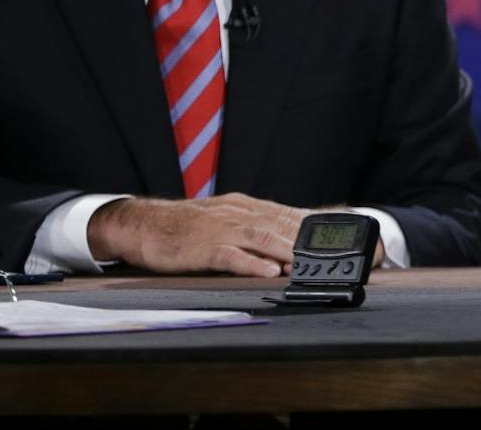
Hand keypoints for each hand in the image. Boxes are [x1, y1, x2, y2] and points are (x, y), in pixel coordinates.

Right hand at [87, 193, 310, 276]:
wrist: (142, 224)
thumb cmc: (186, 226)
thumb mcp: (225, 220)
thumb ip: (254, 230)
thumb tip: (285, 248)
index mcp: (246, 208)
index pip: (288, 215)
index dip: (315, 227)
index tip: (339, 239)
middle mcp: (238, 214)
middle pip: (281, 225)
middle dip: (309, 240)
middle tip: (332, 256)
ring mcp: (220, 229)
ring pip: (262, 237)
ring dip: (288, 250)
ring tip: (308, 264)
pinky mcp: (202, 247)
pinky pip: (231, 255)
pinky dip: (252, 263)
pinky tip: (269, 271)